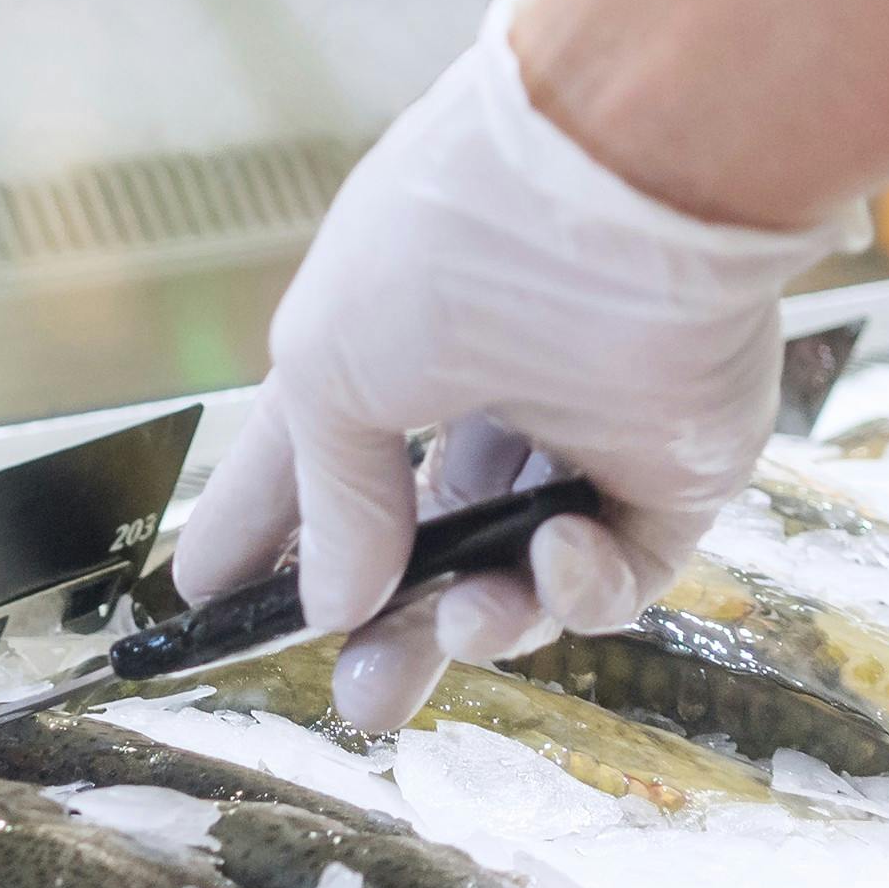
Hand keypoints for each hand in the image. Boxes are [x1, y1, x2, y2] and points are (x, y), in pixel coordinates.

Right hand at [171, 0, 835, 727]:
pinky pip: (620, 569)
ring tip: (457, 629)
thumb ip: (329, 502)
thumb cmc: (448, 240)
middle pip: (423, 549)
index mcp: (378, 355)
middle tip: (362, 704)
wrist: (627, 184)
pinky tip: (551, 552)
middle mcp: (476, 397)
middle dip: (388, 633)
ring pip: (521, 575)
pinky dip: (580, 585)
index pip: (305, 467)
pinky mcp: (673, 470)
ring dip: (484, 619)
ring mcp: (578, 438)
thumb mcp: (327, 370)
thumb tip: (334, 606)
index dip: (261, 538)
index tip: (216, 608)